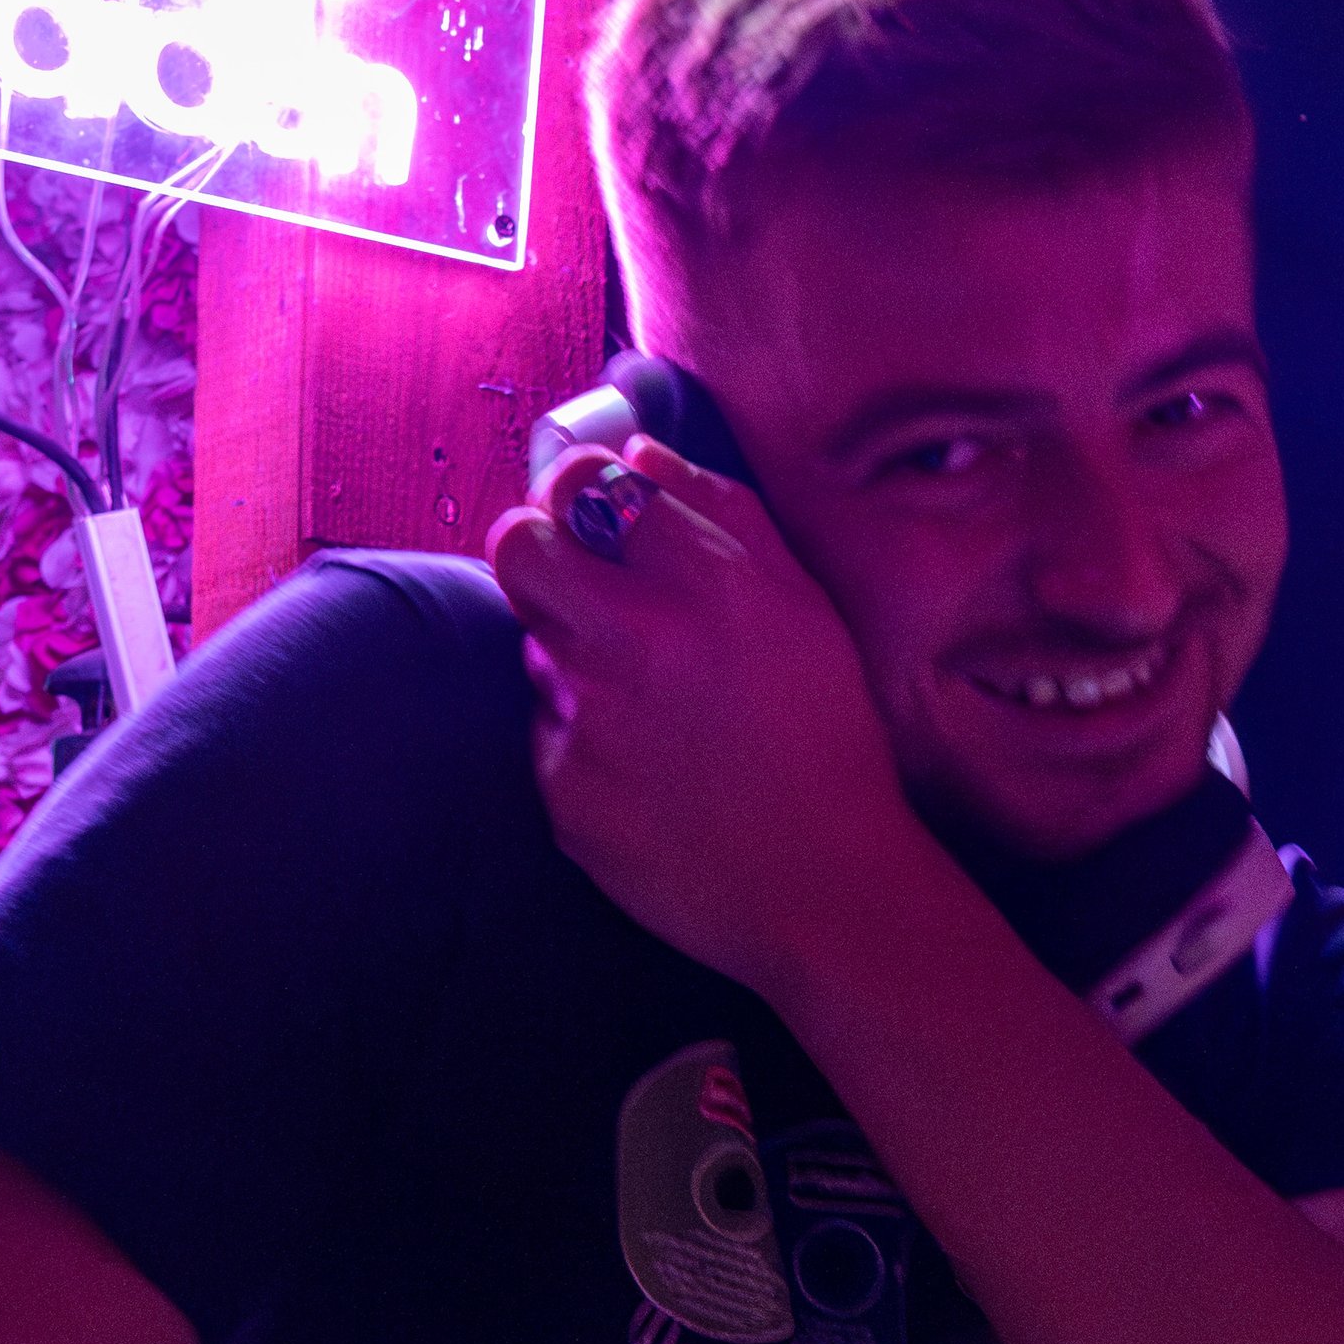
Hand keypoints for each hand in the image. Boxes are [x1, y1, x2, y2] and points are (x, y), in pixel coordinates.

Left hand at [487, 438, 925, 998]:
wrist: (822, 887)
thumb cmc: (825, 740)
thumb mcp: (803, 606)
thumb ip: (721, 513)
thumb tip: (638, 456)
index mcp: (703, 580)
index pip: (583, 481)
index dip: (580, 493)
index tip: (593, 516)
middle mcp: (633, 638)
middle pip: (518, 547)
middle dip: (537, 552)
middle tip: (578, 585)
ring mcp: (587, 717)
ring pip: (537, 647)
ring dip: (577, 659)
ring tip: (655, 707)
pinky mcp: (562, 788)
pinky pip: (550, 734)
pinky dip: (585, 741)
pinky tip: (648, 770)